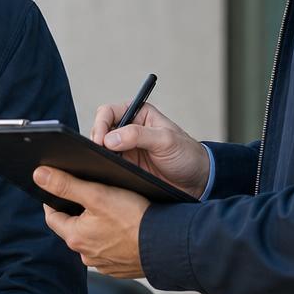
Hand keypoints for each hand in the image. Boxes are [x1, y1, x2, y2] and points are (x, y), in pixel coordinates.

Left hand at [33, 167, 148, 278]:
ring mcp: (104, 264)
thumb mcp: (97, 194)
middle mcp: (86, 255)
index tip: (58, 188)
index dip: (53, 200)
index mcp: (75, 237)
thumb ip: (66, 184)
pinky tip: (124, 230)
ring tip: (109, 212)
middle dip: (77, 213)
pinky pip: (110, 251)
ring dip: (95, 228)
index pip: (52, 216)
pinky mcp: (121, 268)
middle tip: (88, 196)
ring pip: (92, 241)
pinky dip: (113, 241)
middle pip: (73, 228)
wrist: (167, 244)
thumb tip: (39, 176)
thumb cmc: (135, 219)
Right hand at [90, 102, 209, 198]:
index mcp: (138, 114)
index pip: (108, 112)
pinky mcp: (126, 167)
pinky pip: (107, 165)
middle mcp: (129, 130)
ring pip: (101, 149)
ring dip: (99, 155)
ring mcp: (126, 150)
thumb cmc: (187, 154)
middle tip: (99, 153)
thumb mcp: (166, 140)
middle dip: (96, 140)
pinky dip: (104, 168)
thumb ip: (138, 135)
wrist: (197, 181)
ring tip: (103, 163)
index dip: (100, 124)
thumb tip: (110, 138)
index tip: (100, 140)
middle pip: (100, 130)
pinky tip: (107, 172)